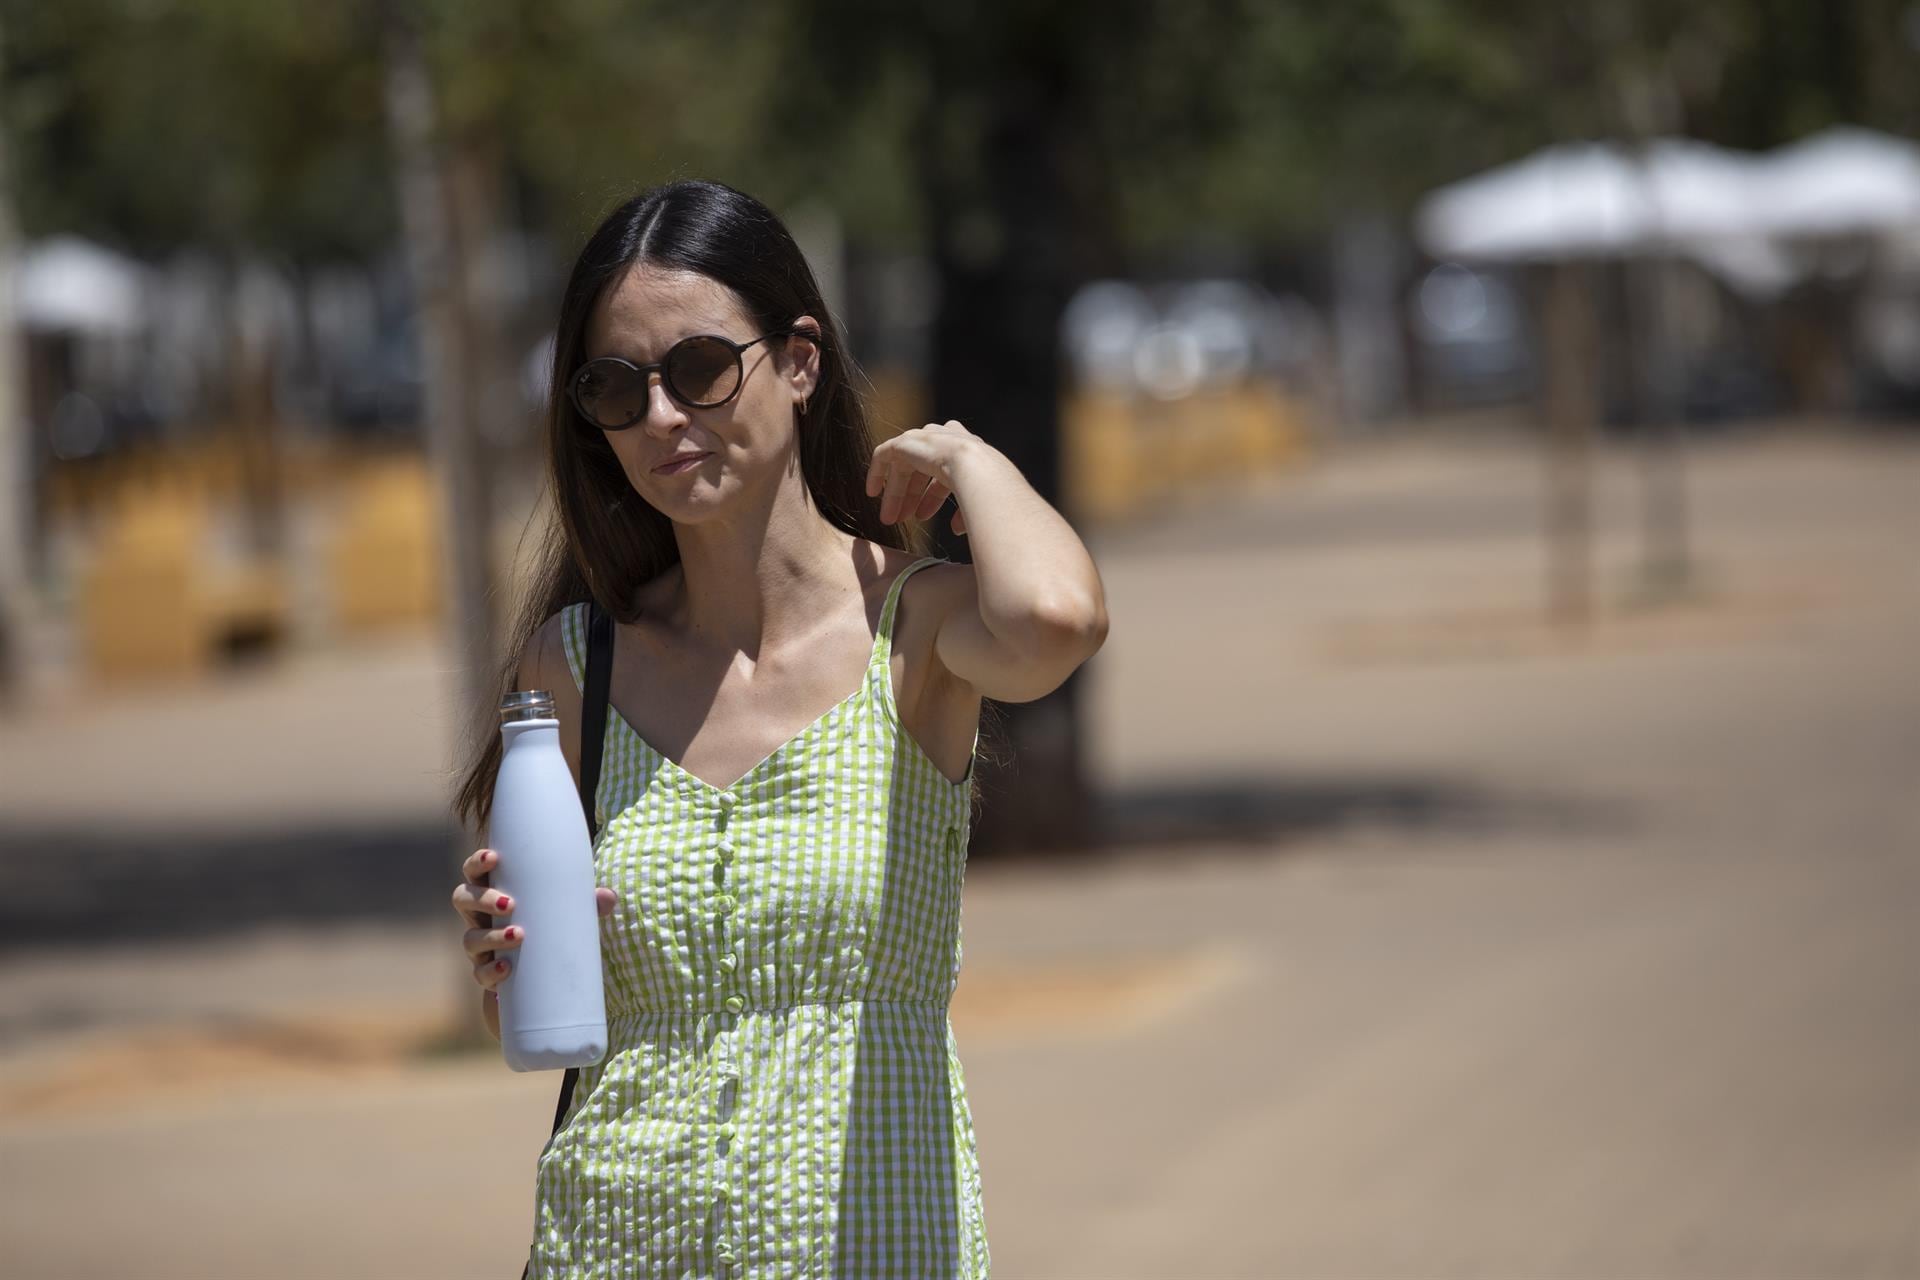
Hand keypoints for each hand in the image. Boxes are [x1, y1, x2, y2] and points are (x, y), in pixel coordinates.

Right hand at [453, 847, 616, 993]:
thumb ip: (589, 903)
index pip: (474, 871)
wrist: (543, 978)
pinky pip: (480, 973)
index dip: (478, 862)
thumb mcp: (569, 912)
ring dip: (490, 936)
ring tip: (518, 935)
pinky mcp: (487, 973)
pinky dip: (491, 971)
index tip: (495, 858)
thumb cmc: (552, 928)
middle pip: (463, 898)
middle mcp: (480, 917)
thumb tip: (608, 897)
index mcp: (494, 892)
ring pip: (469, 938)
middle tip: (510, 903)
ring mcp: (480, 946)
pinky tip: (506, 968)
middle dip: (482, 898)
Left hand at [866, 420, 984, 534]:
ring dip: (896, 493)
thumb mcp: (977, 502)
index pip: (944, 474)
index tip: (922, 516)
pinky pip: (885, 454)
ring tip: (890, 518)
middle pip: (921, 469)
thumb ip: (964, 513)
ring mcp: (926, 438)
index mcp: (967, 451)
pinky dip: (877, 472)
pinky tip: (871, 493)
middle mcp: (946, 440)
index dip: (932, 496)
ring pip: (903, 466)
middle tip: (903, 519)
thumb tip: (957, 528)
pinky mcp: (906, 441)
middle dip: (912, 497)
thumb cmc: (984, 488)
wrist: (976, 469)